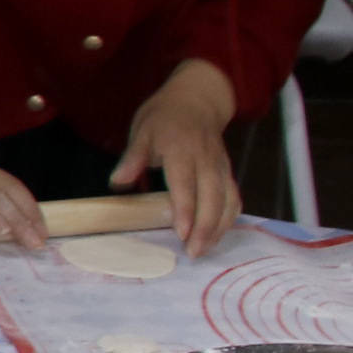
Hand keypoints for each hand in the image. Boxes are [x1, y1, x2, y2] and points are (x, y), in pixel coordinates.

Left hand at [113, 58, 242, 253]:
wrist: (197, 99)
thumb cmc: (164, 117)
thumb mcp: (142, 131)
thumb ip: (133, 158)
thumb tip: (117, 182)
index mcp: (182, 150)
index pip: (185, 184)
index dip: (185, 211)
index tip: (181, 234)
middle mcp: (206, 160)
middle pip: (212, 198)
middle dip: (205, 228)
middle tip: (194, 253)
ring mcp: (221, 166)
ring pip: (228, 200)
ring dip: (219, 228)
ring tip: (206, 250)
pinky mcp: (228, 171)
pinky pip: (234, 197)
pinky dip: (230, 217)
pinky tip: (219, 234)